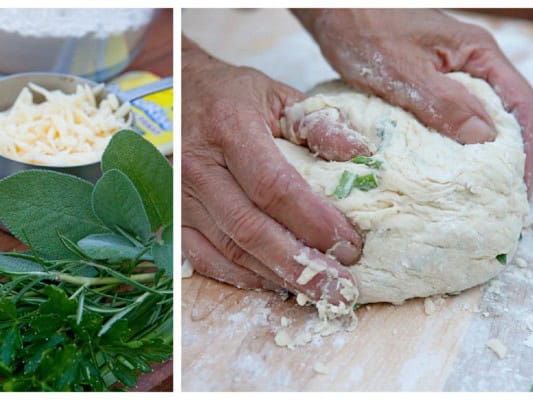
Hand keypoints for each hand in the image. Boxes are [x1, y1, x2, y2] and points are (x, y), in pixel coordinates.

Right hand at [181, 37, 363, 305]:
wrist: (177, 90)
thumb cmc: (233, 96)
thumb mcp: (279, 96)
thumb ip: (319, 123)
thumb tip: (362, 155)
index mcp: (230, 128)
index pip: (275, 187)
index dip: (313, 222)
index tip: (350, 245)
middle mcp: (197, 165)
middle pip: (251, 229)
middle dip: (301, 265)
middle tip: (340, 288)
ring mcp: (177, 195)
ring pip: (230, 250)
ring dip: (277, 278)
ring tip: (318, 293)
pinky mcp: (169, 216)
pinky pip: (204, 258)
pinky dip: (242, 277)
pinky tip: (276, 285)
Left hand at [294, 9, 532, 190]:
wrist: (332, 7)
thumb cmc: (363, 26)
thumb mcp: (402, 70)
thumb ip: (444, 102)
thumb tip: (487, 140)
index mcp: (479, 54)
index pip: (525, 106)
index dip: (529, 151)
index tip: (519, 189)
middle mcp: (474, 64)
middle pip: (509, 118)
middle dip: (510, 161)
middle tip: (501, 202)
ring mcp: (453, 74)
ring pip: (481, 122)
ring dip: (483, 159)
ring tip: (476, 197)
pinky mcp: (430, 85)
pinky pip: (453, 121)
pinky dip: (455, 149)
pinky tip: (443, 174)